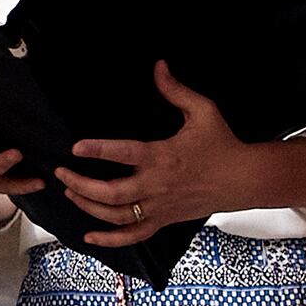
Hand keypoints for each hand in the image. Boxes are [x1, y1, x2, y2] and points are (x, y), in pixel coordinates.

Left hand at [55, 62, 249, 245]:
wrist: (245, 179)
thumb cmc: (223, 143)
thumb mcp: (202, 110)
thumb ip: (176, 90)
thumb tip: (158, 65)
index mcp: (162, 156)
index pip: (124, 154)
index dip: (98, 151)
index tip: (76, 147)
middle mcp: (158, 185)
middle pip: (113, 193)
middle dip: (82, 185)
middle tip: (61, 173)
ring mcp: (161, 207)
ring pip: (119, 216)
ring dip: (90, 208)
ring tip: (70, 193)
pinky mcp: (165, 220)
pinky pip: (136, 236)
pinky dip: (112, 240)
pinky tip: (90, 238)